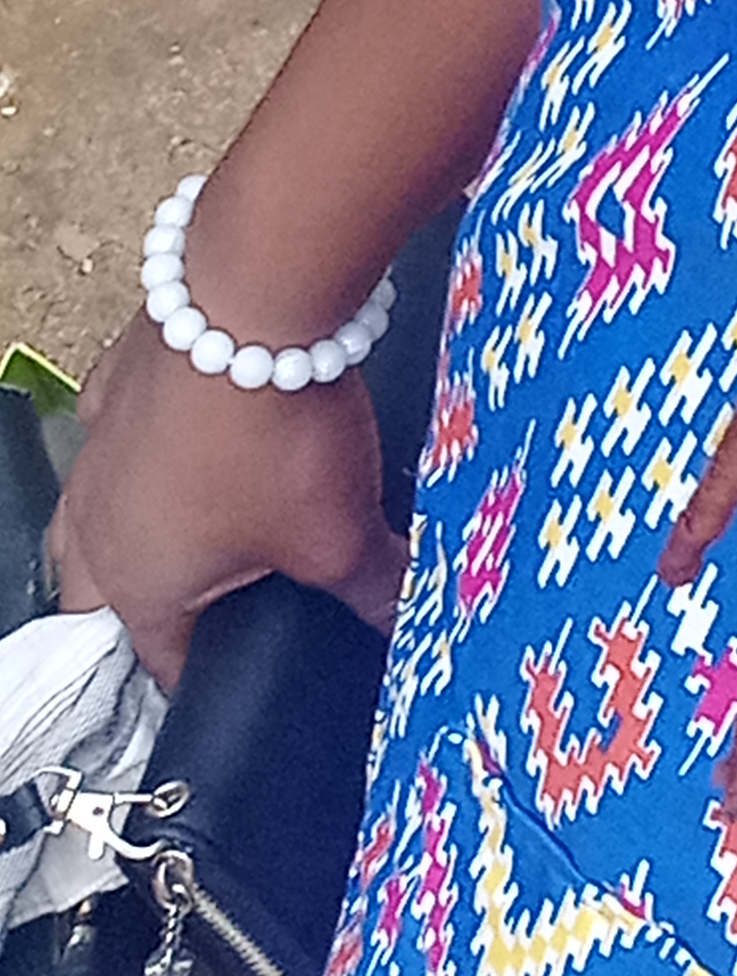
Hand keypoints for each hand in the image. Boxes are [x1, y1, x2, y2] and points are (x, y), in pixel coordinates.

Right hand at [48, 314, 407, 686]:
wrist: (257, 301)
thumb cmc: (277, 436)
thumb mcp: (340, 534)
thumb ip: (372, 589)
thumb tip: (406, 619)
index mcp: (137, 583)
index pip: (161, 661)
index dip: (211, 674)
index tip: (252, 668)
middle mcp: (96, 522)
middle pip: (98, 593)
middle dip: (146, 609)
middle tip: (210, 606)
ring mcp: (99, 447)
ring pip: (91, 514)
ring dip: (130, 527)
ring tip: (189, 528)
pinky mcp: (119, 380)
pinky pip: (114, 428)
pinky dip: (142, 437)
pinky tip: (185, 430)